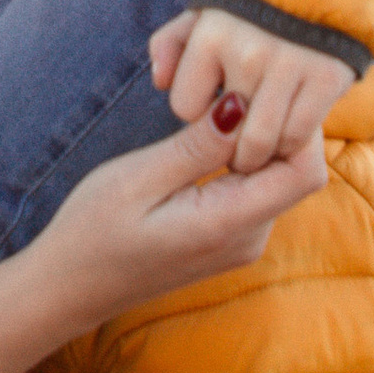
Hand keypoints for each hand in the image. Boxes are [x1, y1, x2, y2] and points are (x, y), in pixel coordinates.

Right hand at [0, 107, 323, 372]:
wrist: (69, 287)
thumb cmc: (93, 231)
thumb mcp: (139, 178)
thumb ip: (198, 146)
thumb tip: (244, 103)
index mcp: (230, 224)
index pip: (304, 171)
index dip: (295, 125)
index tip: (255, 90)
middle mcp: (249, 238)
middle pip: (294, 170)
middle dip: (274, 124)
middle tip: (230, 85)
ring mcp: (241, 242)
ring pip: (275, 176)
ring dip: (253, 140)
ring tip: (211, 107)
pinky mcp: (228, 237)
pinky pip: (253, 189)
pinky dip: (238, 159)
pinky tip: (203, 138)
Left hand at [151, 10, 357, 172]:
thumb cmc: (253, 6)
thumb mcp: (205, 13)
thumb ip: (171, 44)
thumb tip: (160, 83)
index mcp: (212, 34)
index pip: (185, 107)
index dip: (197, 111)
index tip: (213, 103)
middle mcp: (248, 51)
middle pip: (224, 134)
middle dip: (226, 146)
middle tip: (233, 143)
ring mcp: (290, 65)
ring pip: (261, 142)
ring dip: (255, 155)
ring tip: (256, 147)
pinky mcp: (326, 78)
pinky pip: (299, 136)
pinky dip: (290, 144)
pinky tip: (287, 132)